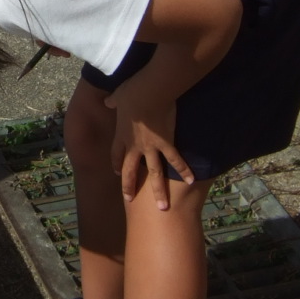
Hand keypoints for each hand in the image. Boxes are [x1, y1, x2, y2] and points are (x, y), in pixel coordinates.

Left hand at [108, 83, 193, 211]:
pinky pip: (176, 160)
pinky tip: (191, 181)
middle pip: (130, 171)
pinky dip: (184, 170)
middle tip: (129, 199)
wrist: (148, 93)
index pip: (116, 155)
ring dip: (158, 191)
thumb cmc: (132, 92)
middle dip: (129, 186)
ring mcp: (151, 147)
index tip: (117, 174)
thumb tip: (108, 100)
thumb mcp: (118, 96)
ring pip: (154, 174)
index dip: (116, 165)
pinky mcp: (167, 143)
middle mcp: (135, 146)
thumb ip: (113, 101)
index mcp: (121, 135)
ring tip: (163, 206)